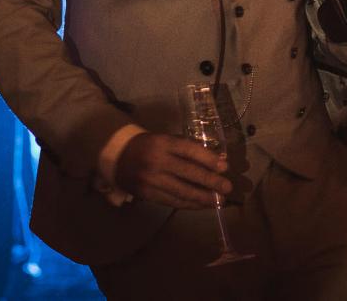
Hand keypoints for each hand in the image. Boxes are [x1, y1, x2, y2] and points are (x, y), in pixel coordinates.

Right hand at [112, 132, 232, 208]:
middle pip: (189, 173)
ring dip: (203, 197)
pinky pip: (172, 201)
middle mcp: (157, 161)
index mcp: (163, 143)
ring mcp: (151, 180)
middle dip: (210, 182)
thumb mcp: (167, 140)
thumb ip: (188, 149)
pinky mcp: (147, 194)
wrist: (119, 157)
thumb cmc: (149, 146)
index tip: (225, 167)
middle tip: (227, 188)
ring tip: (218, 200)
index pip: (190, 151)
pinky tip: (201, 204)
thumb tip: (217, 162)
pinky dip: (189, 204)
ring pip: (182, 191)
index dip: (209, 159)